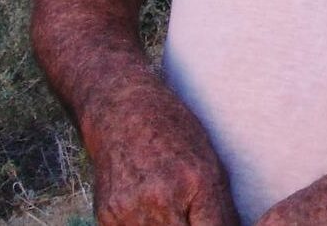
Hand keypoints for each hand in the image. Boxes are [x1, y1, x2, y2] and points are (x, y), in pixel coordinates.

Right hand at [85, 79, 239, 225]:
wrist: (123, 112)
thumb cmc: (175, 133)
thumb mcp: (210, 162)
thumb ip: (220, 207)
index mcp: (196, 181)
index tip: (215, 224)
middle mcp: (162, 198)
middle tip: (194, 217)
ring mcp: (130, 210)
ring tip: (173, 211)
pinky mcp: (106, 217)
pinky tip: (149, 211)